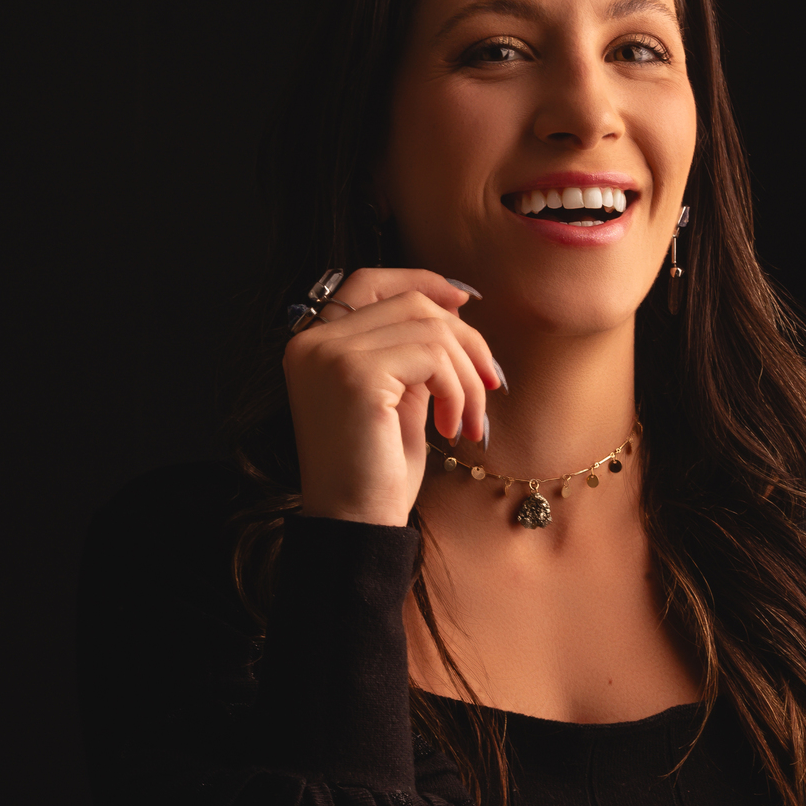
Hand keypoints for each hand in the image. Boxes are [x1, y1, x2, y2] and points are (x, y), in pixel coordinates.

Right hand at [283, 268, 501, 527]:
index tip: (466, 303)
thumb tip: (455, 306)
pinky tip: (451, 430)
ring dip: (467, 376)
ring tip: (469, 421)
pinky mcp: (356, 374)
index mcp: (314, 344)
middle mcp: (313, 342)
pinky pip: (433, 357)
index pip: (369, 281)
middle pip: (411, 304)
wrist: (355, 525)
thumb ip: (412, 351)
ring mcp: (330, 354)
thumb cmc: (376, 472)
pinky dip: (457, 391)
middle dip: (465, 340)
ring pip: (430, 328)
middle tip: (491, 384)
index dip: (422, 281)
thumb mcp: (397, 398)